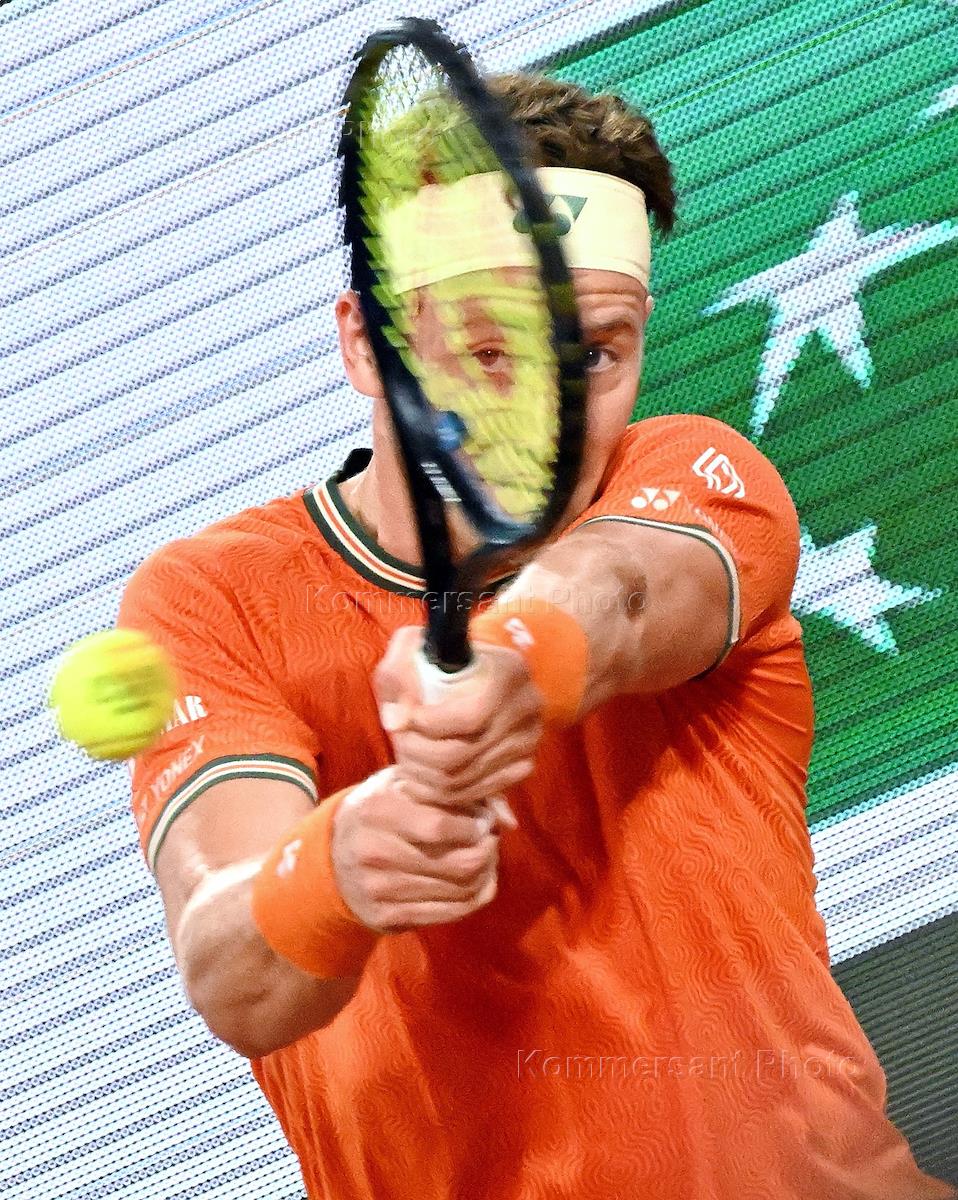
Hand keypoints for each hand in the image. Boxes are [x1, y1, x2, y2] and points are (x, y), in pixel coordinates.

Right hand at [330, 767, 500, 932]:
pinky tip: (479, 881)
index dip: (474, 826)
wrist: (330, 856)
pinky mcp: (386, 919)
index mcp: (377, 811)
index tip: (484, 821)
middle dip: (487, 852)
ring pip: (459, 891)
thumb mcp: (406, 783)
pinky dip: (475, 898)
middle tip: (491, 840)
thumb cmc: (381, 808)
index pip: (440, 826)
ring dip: (486, 874)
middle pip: (457, 864)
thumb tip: (506, 819)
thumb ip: (456, 791)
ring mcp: (380, 890)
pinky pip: (449, 913)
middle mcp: (375, 852)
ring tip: (486, 858)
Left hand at [373, 625, 544, 806]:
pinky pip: (473, 794)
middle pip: (460, 754)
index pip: (468, 717)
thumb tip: (396, 719)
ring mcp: (529, 742)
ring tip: (402, 759)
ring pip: (462, 780)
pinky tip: (416, 779)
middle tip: (396, 742)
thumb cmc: (439, 662)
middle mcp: (527, 707)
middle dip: (416, 753)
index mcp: (509, 671)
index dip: (424, 725)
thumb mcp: (414, 650)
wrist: (475, 676)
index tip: (396, 720)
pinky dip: (437, 793)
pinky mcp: (523, 767)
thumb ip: (397, 672)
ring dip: (421, 775)